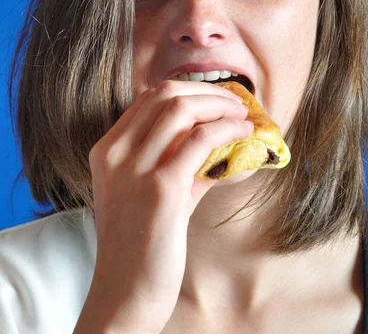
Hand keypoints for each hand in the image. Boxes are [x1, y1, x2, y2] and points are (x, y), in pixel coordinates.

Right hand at [76, 80, 252, 333]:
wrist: (124, 294)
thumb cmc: (140, 245)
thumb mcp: (150, 193)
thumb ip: (177, 163)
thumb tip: (220, 141)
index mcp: (107, 150)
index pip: (149, 97)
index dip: (190, 90)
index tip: (217, 98)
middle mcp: (115, 152)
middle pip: (164, 93)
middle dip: (207, 91)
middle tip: (234, 103)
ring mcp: (134, 168)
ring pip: (181, 108)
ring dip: (220, 106)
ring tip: (243, 117)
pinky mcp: (161, 188)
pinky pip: (200, 140)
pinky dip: (227, 129)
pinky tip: (243, 134)